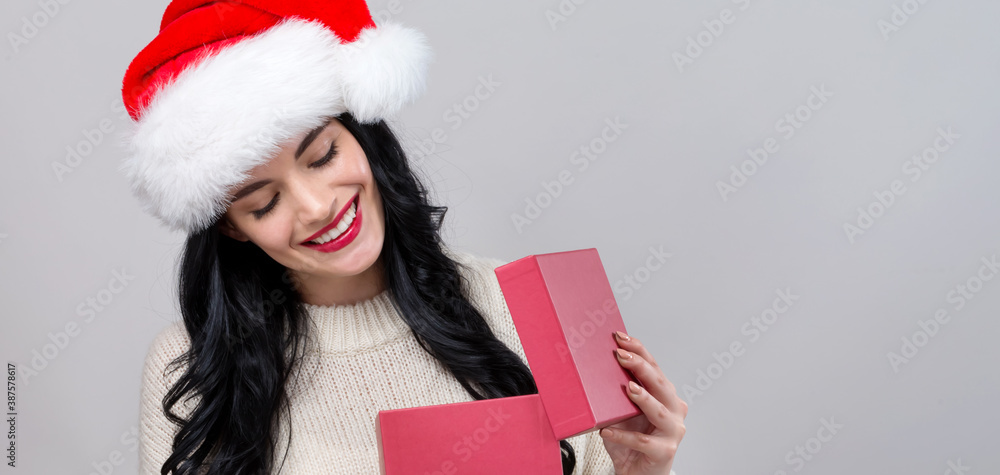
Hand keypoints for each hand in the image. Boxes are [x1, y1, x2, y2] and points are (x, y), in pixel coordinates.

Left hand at [599, 331, 686, 474]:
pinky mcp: (664, 451)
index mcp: (666, 395)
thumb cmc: (631, 440)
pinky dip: (624, 435)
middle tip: (621, 355)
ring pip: (659, 411)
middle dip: (641, 367)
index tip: (621, 337)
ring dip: (643, 398)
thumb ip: (617, 395)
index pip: (654, 368)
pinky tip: (607, 431)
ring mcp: (673, 431)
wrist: (638, 472)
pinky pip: (642, 441)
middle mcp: (674, 410)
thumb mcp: (622, 413)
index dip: (639, 351)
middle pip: (660, 384)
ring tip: (627, 388)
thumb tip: (594, 368)